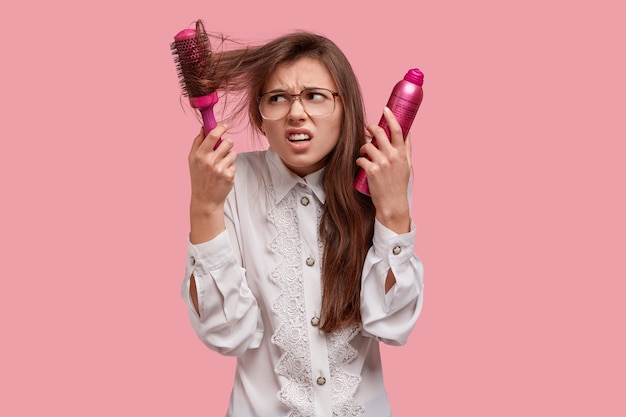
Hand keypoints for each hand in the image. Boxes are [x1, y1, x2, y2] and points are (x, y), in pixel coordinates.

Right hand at [187, 124, 235, 242]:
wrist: (205, 199)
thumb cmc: (199, 177)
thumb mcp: (192, 160)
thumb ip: (197, 142)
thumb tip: (204, 127)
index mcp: (199, 155)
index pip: (212, 135)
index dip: (220, 128)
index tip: (224, 126)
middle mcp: (210, 161)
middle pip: (227, 142)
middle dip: (227, 143)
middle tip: (223, 149)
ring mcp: (220, 169)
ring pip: (233, 153)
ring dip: (229, 156)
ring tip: (221, 164)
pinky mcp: (229, 176)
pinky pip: (234, 164)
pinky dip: (230, 167)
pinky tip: (223, 174)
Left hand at [356, 108, 411, 232]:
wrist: (393, 203)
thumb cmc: (399, 184)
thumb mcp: (407, 165)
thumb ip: (407, 149)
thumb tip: (408, 133)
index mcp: (402, 153)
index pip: (397, 130)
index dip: (390, 117)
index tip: (385, 109)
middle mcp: (392, 156)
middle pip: (379, 133)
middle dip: (371, 128)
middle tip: (367, 128)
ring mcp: (381, 163)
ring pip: (367, 145)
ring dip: (363, 147)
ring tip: (364, 153)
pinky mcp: (370, 171)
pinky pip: (360, 159)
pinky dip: (359, 160)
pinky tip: (361, 164)